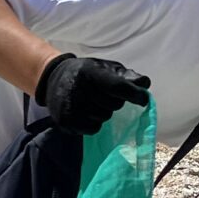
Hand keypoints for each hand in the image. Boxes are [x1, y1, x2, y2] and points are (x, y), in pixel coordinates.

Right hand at [35, 54, 151, 133]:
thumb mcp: (104, 67)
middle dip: (115, 101)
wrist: (53, 80)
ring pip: (104, 118)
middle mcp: (79, 89)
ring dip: (103, 112)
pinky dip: (93, 123)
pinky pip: (93, 129)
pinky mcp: (66, 121)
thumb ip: (126, 76)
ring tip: (91, 102)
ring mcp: (71, 107)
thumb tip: (145, 84)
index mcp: (90, 72)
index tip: (144, 99)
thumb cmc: (85, 73)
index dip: (134, 94)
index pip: (117, 87)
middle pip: (114, 105)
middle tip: (103, 94)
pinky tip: (84, 113)